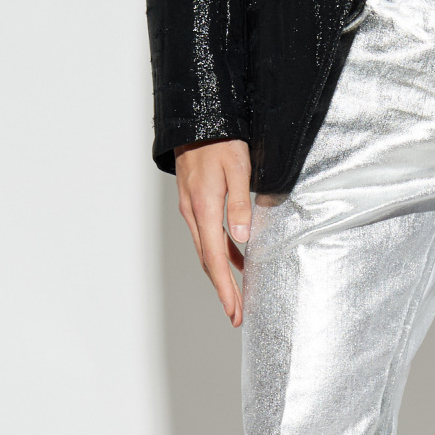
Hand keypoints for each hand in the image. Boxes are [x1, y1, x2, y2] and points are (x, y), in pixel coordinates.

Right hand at [174, 138, 252, 326]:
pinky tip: (237, 260)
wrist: (196, 120)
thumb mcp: (238, 169)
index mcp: (204, 208)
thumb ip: (240, 204)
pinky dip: (221, 252)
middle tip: (236, 315)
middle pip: (208, 262)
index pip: (214, 259)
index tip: (233, 311)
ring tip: (237, 296)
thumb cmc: (221, 140)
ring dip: (221, 275)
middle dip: (223, 291)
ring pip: (206, 250)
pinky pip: (208, 236)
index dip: (224, 288)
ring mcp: (192, 209)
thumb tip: (242, 238)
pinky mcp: (195, 203)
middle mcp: (193, 213)